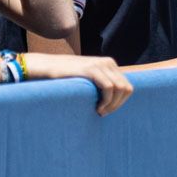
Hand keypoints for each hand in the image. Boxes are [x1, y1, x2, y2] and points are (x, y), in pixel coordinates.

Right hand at [18, 52, 133, 114]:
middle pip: (126, 88)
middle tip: (104, 113)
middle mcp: (108, 63)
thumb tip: (115, 101)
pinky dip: (106, 101)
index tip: (108, 111)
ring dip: (112, 104)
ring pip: (119, 89)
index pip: (127, 86)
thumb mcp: (89, 79)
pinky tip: (97, 108)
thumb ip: (101, 84)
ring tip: (100, 112)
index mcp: (110, 65)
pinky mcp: (91, 69)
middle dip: (117, 105)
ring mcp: (100, 64)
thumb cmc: (68, 78)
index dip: (120, 102)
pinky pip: (108, 87)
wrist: (49, 67)